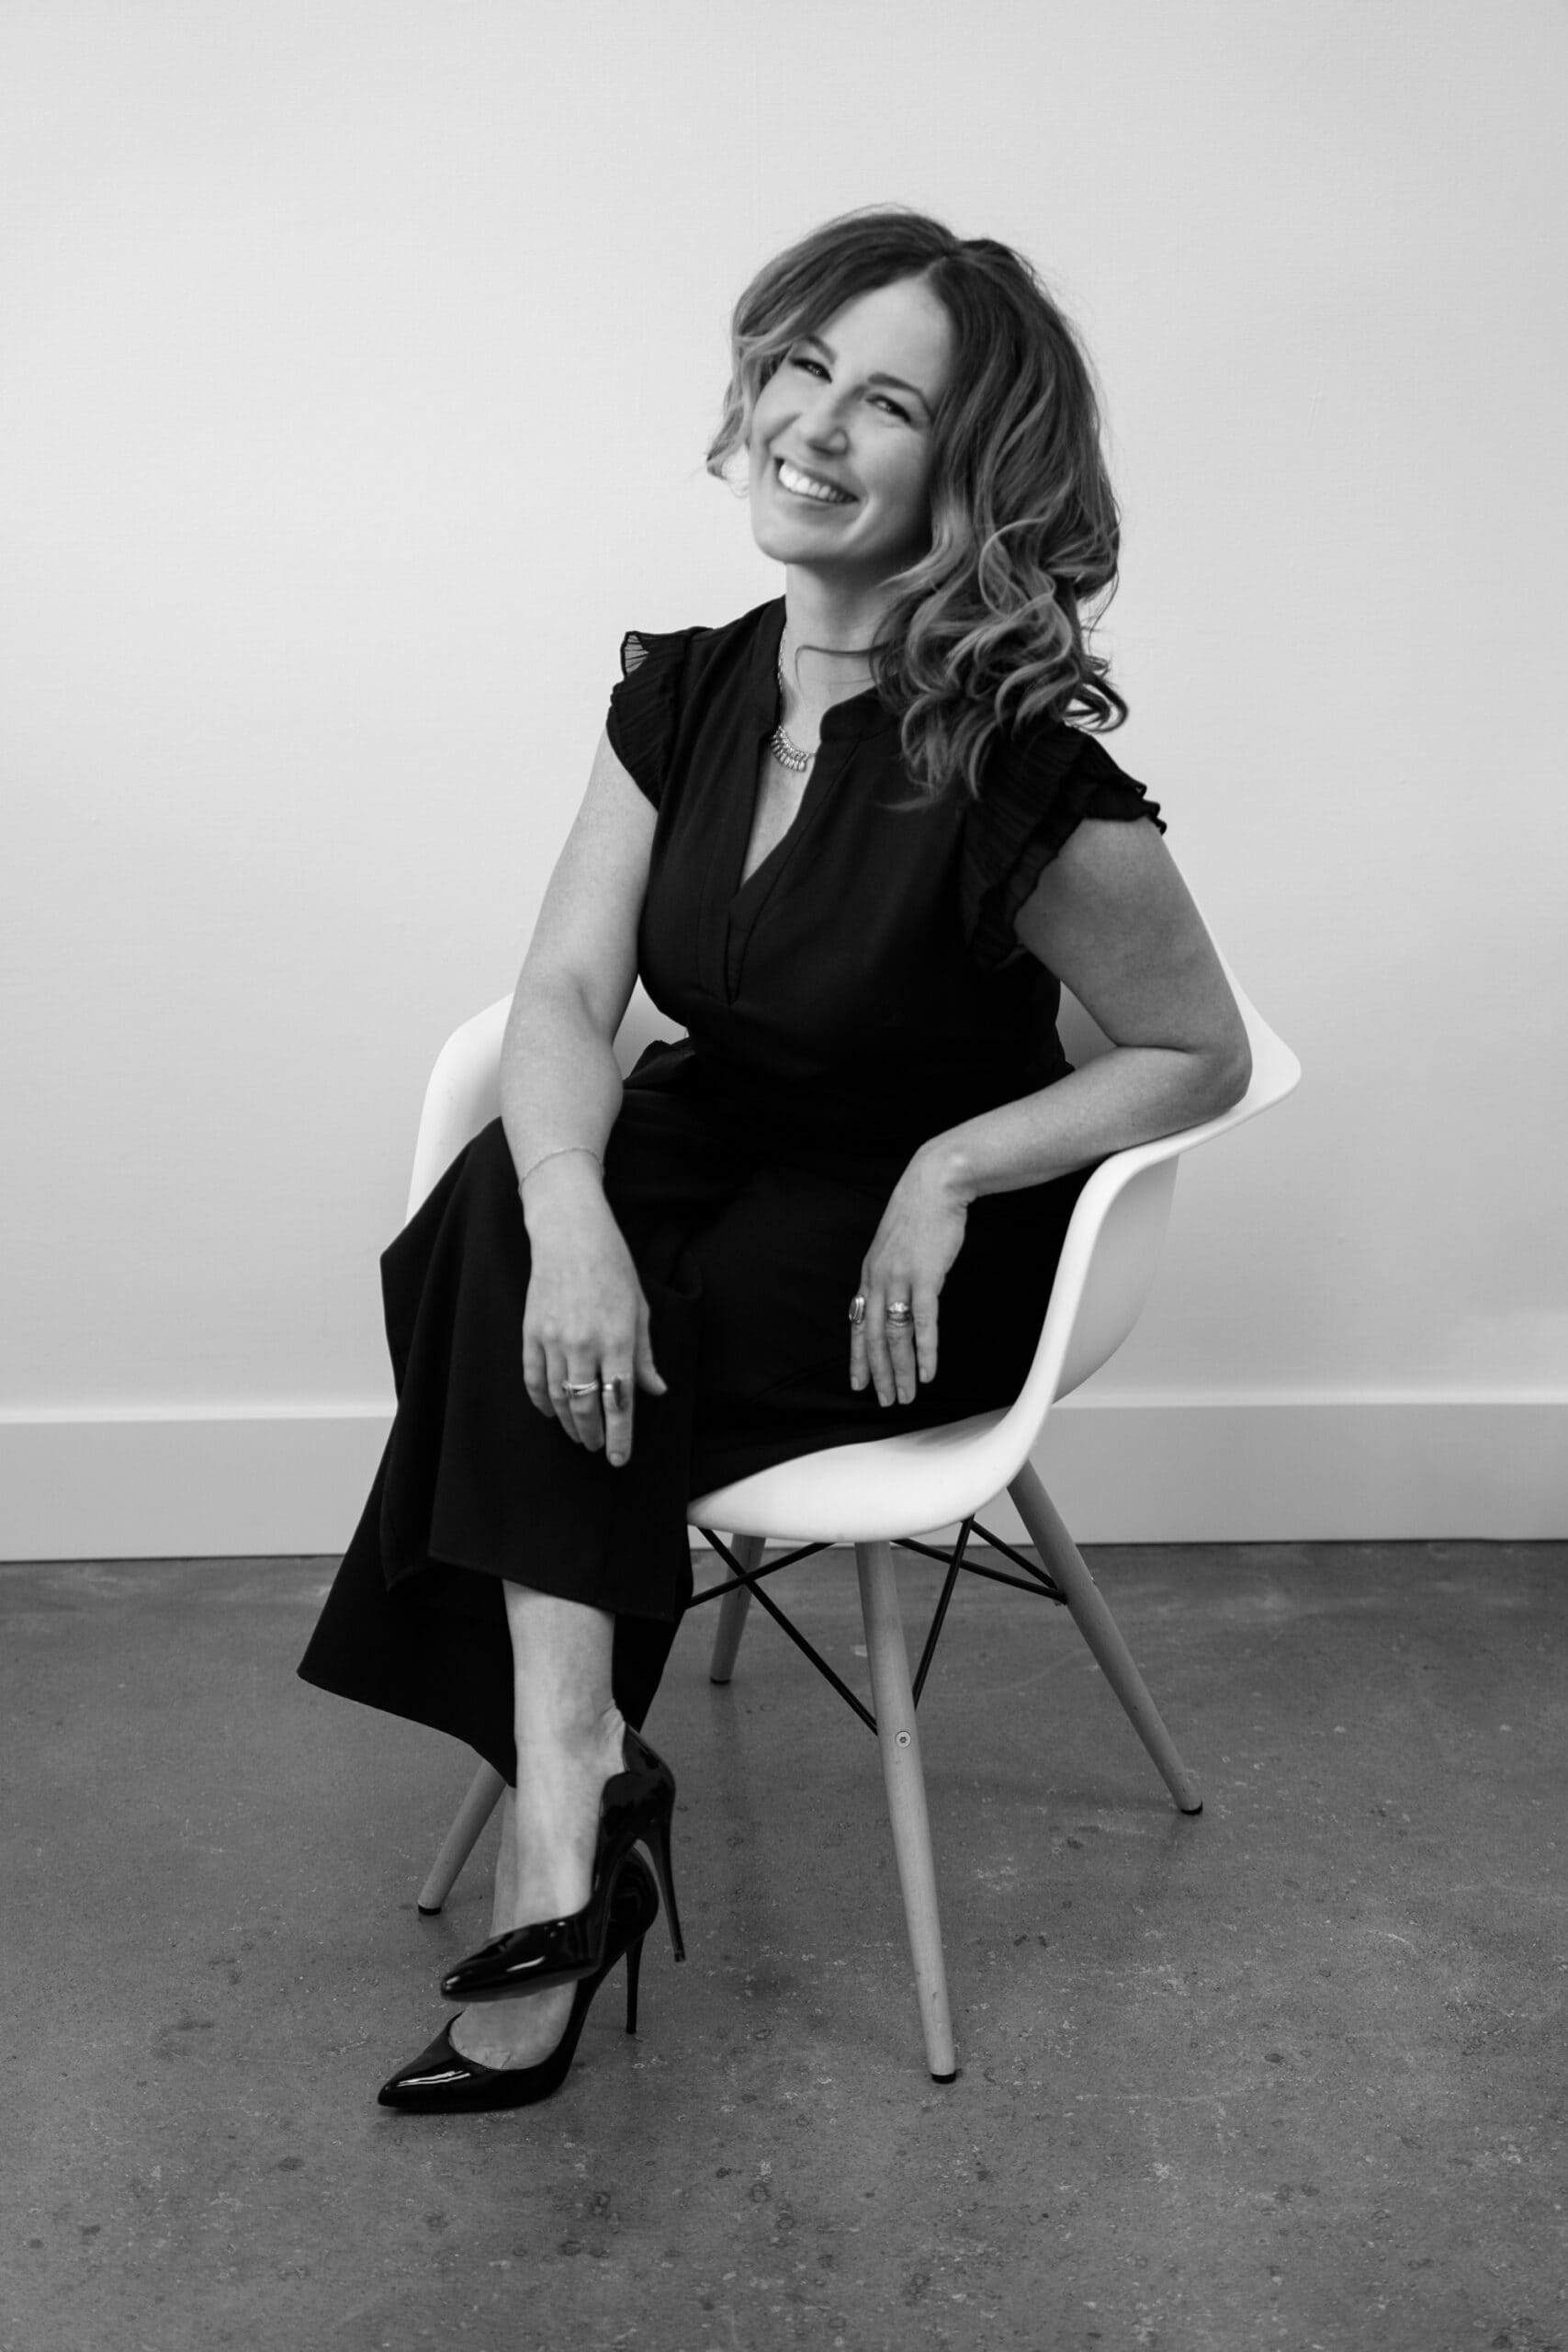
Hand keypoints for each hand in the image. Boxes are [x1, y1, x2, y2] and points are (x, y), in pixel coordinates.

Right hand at [520, 1177, 664, 1465]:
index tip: (620, 1459)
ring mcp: (553, 1340)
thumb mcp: (640, 1308)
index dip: (620, 1436)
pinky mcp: (531, 1333)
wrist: (569, 1233)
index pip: (620, 1402)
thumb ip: (644, 1355)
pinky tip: (551, 1413)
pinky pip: (533, 1379)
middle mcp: (584, 1344)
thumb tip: (655, 1390)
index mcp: (618, 1339)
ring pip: (559, 1398)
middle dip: (595, 1436)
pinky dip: (541, 1402)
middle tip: (600, 1449)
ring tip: (580, 1436)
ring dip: (570, 1423)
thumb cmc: (612, 1267)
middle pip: (587, 1407)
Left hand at [850, 1149, 969, 1407]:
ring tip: (905, 1395)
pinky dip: (925, 1351)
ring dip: (901, 1370)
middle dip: (878, 1373)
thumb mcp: (897, 1245)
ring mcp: (899, 1280)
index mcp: (870, 1273)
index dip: (857, 1355)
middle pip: (872, 1337)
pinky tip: (928, 1372)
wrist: (934, 1184)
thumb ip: (895, 1271)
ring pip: (894, 1337)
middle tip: (882, 1400)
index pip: (858, 1323)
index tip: (857, 1381)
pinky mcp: (925, 1278)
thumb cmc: (920, 1212)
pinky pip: (923, 1324)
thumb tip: (900, 1294)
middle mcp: (878, 1280)